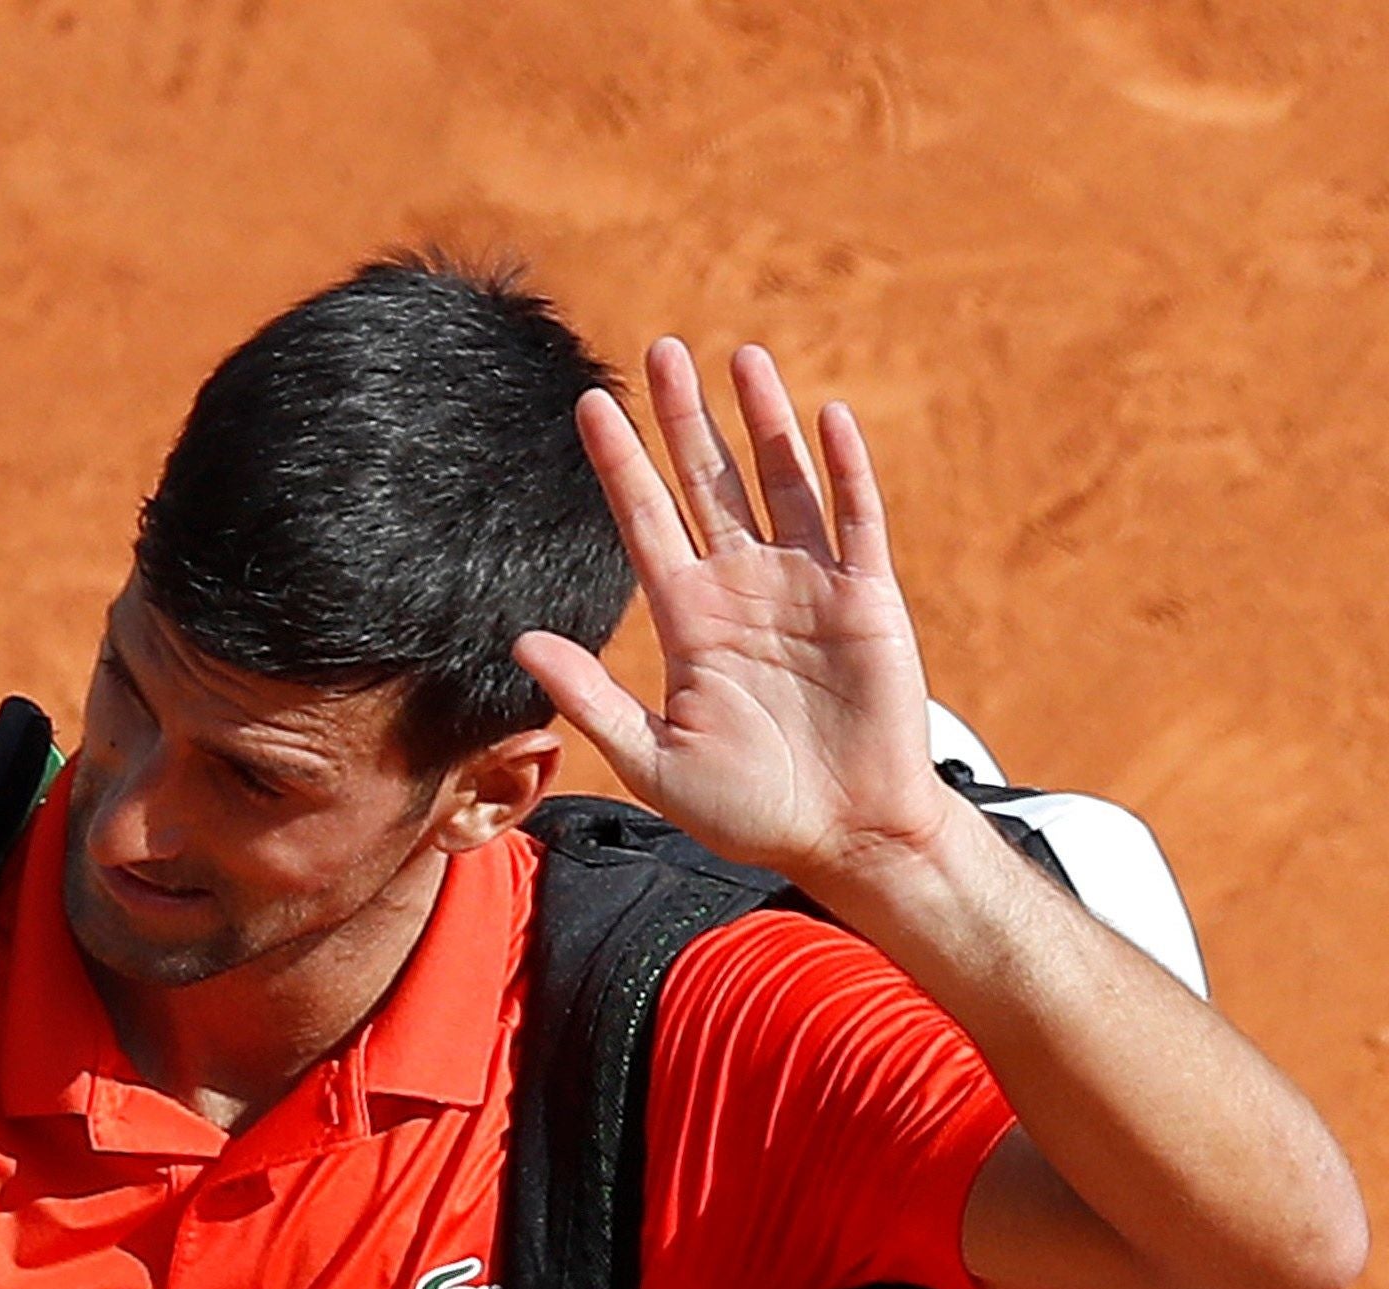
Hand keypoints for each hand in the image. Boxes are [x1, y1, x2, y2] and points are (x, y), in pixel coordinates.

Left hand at [515, 338, 965, 899]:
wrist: (843, 836)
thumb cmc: (748, 811)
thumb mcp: (654, 761)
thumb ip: (592, 698)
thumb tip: (521, 642)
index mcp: (689, 620)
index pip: (645, 523)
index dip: (619, 464)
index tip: (589, 405)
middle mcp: (743, 589)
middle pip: (707, 484)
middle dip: (684, 419)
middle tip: (659, 351)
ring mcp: (807, 587)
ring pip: (780, 483)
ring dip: (762, 422)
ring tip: (740, 357)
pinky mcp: (867, 598)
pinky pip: (855, 519)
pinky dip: (842, 469)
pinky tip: (824, 416)